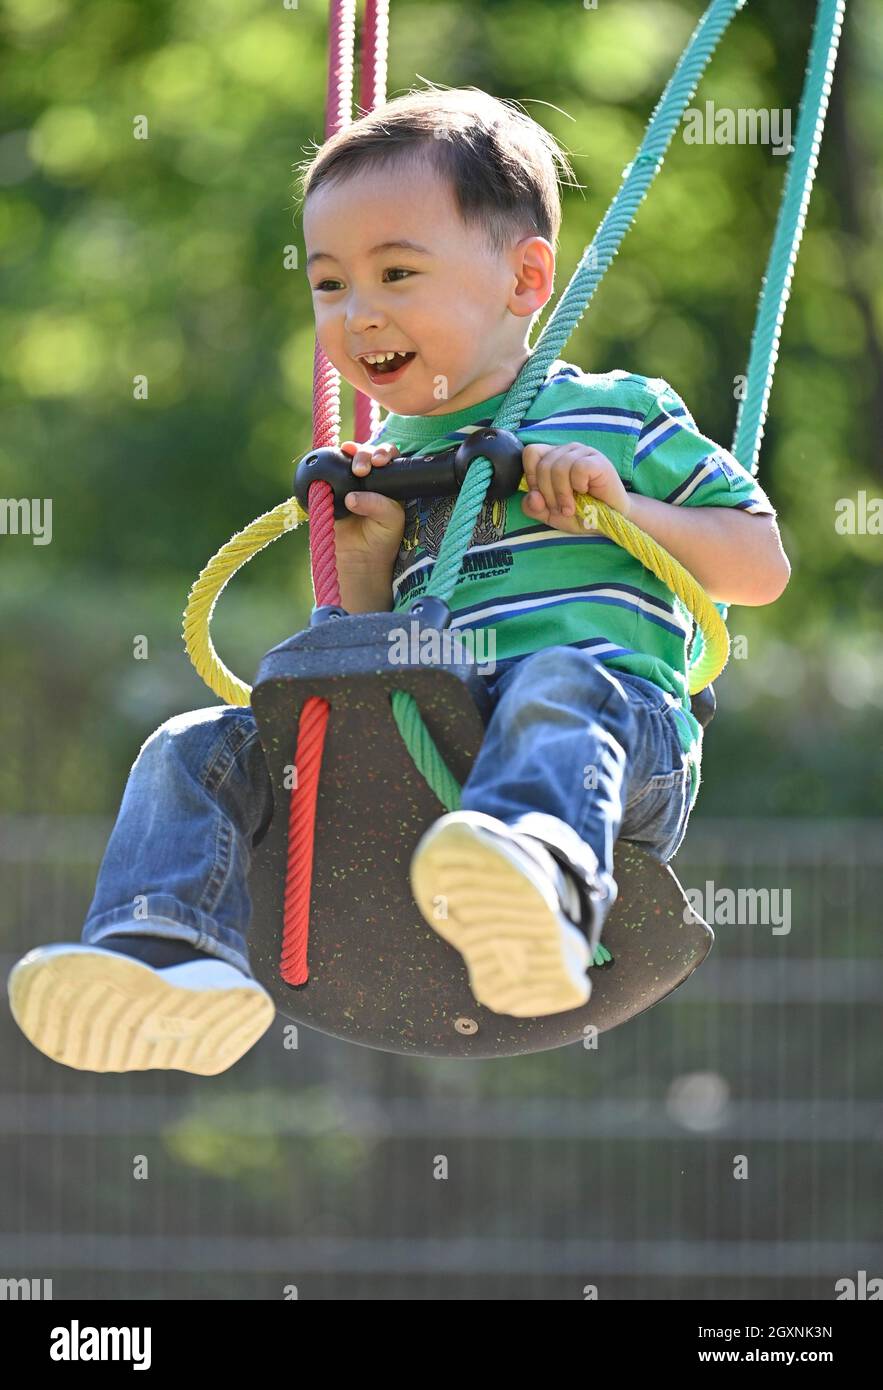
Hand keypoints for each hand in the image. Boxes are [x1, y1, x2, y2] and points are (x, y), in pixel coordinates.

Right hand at [332, 440, 405, 577]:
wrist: (358, 560)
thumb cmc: (381, 538)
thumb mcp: (391, 521)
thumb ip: (378, 505)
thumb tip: (351, 497)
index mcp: (390, 480)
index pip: (389, 458)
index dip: (384, 453)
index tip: (380, 462)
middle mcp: (370, 477)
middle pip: (367, 454)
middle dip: (365, 455)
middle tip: (362, 470)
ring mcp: (348, 482)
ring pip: (346, 459)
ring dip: (347, 456)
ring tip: (350, 467)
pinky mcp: (329, 490)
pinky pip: (326, 475)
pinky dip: (325, 469)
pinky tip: (325, 466)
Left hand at [521, 442, 631, 533]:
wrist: (609, 521)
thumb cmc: (580, 513)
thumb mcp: (549, 515)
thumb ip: (533, 507)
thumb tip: (532, 496)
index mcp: (553, 457)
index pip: (531, 453)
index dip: (532, 477)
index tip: (543, 497)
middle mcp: (567, 450)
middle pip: (543, 465)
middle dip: (548, 493)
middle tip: (561, 508)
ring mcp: (583, 452)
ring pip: (559, 467)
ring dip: (563, 494)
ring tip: (571, 507)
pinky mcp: (598, 460)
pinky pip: (578, 468)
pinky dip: (578, 486)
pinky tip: (586, 492)